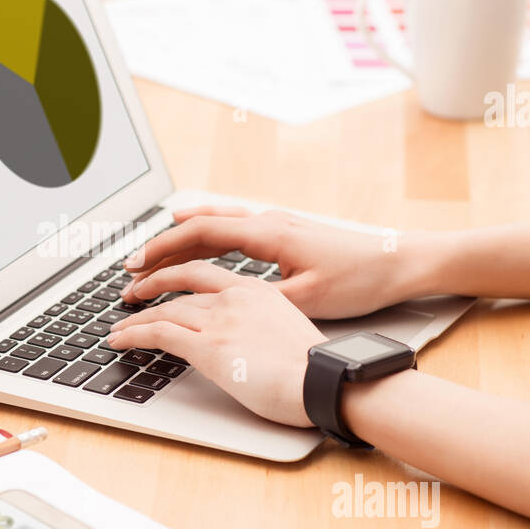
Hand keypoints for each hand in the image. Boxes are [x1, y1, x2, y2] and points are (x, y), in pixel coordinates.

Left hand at [107, 262, 325, 426]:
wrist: (323, 380)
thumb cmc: (315, 368)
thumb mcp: (288, 330)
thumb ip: (260, 325)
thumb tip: (248, 339)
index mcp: (255, 290)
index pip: (205, 273)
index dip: (177, 274)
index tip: (163, 278)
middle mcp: (233, 298)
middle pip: (180, 283)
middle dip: (151, 286)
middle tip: (132, 292)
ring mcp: (219, 320)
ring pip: (164, 310)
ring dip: (136, 318)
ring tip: (118, 326)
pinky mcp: (207, 346)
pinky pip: (158, 334)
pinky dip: (133, 334)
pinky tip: (119, 339)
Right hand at [121, 204, 438, 318]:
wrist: (399, 262)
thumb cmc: (359, 279)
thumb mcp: (308, 299)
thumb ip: (261, 299)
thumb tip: (222, 307)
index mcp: (268, 234)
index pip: (200, 234)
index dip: (162, 250)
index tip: (135, 268)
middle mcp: (267, 221)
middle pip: (200, 225)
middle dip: (161, 246)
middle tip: (130, 267)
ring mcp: (276, 223)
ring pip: (215, 222)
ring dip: (181, 238)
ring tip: (151, 254)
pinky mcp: (285, 233)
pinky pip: (233, 227)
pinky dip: (205, 236)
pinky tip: (198, 247)